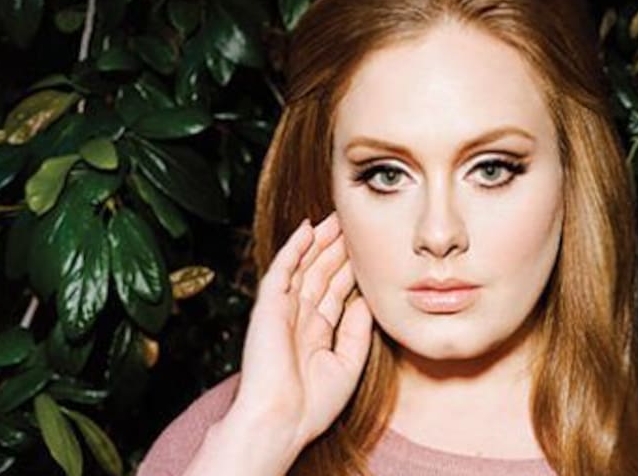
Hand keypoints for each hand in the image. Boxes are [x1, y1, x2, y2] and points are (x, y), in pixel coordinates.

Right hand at [226, 212, 372, 454]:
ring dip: (319, 241)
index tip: (369, 249)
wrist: (282, 420)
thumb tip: (368, 299)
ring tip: (335, 218)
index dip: (351, 269)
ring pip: (304, 266)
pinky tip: (307, 228)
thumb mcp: (348, 362)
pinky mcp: (268, 307)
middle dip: (337, 248)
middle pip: (321, 274)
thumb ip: (358, 329)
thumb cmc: (312, 405)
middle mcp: (299, 319)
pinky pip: (282, 270)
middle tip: (354, 222)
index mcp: (316, 334)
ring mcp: (282, 311)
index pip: (335, 292)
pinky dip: (295, 248)